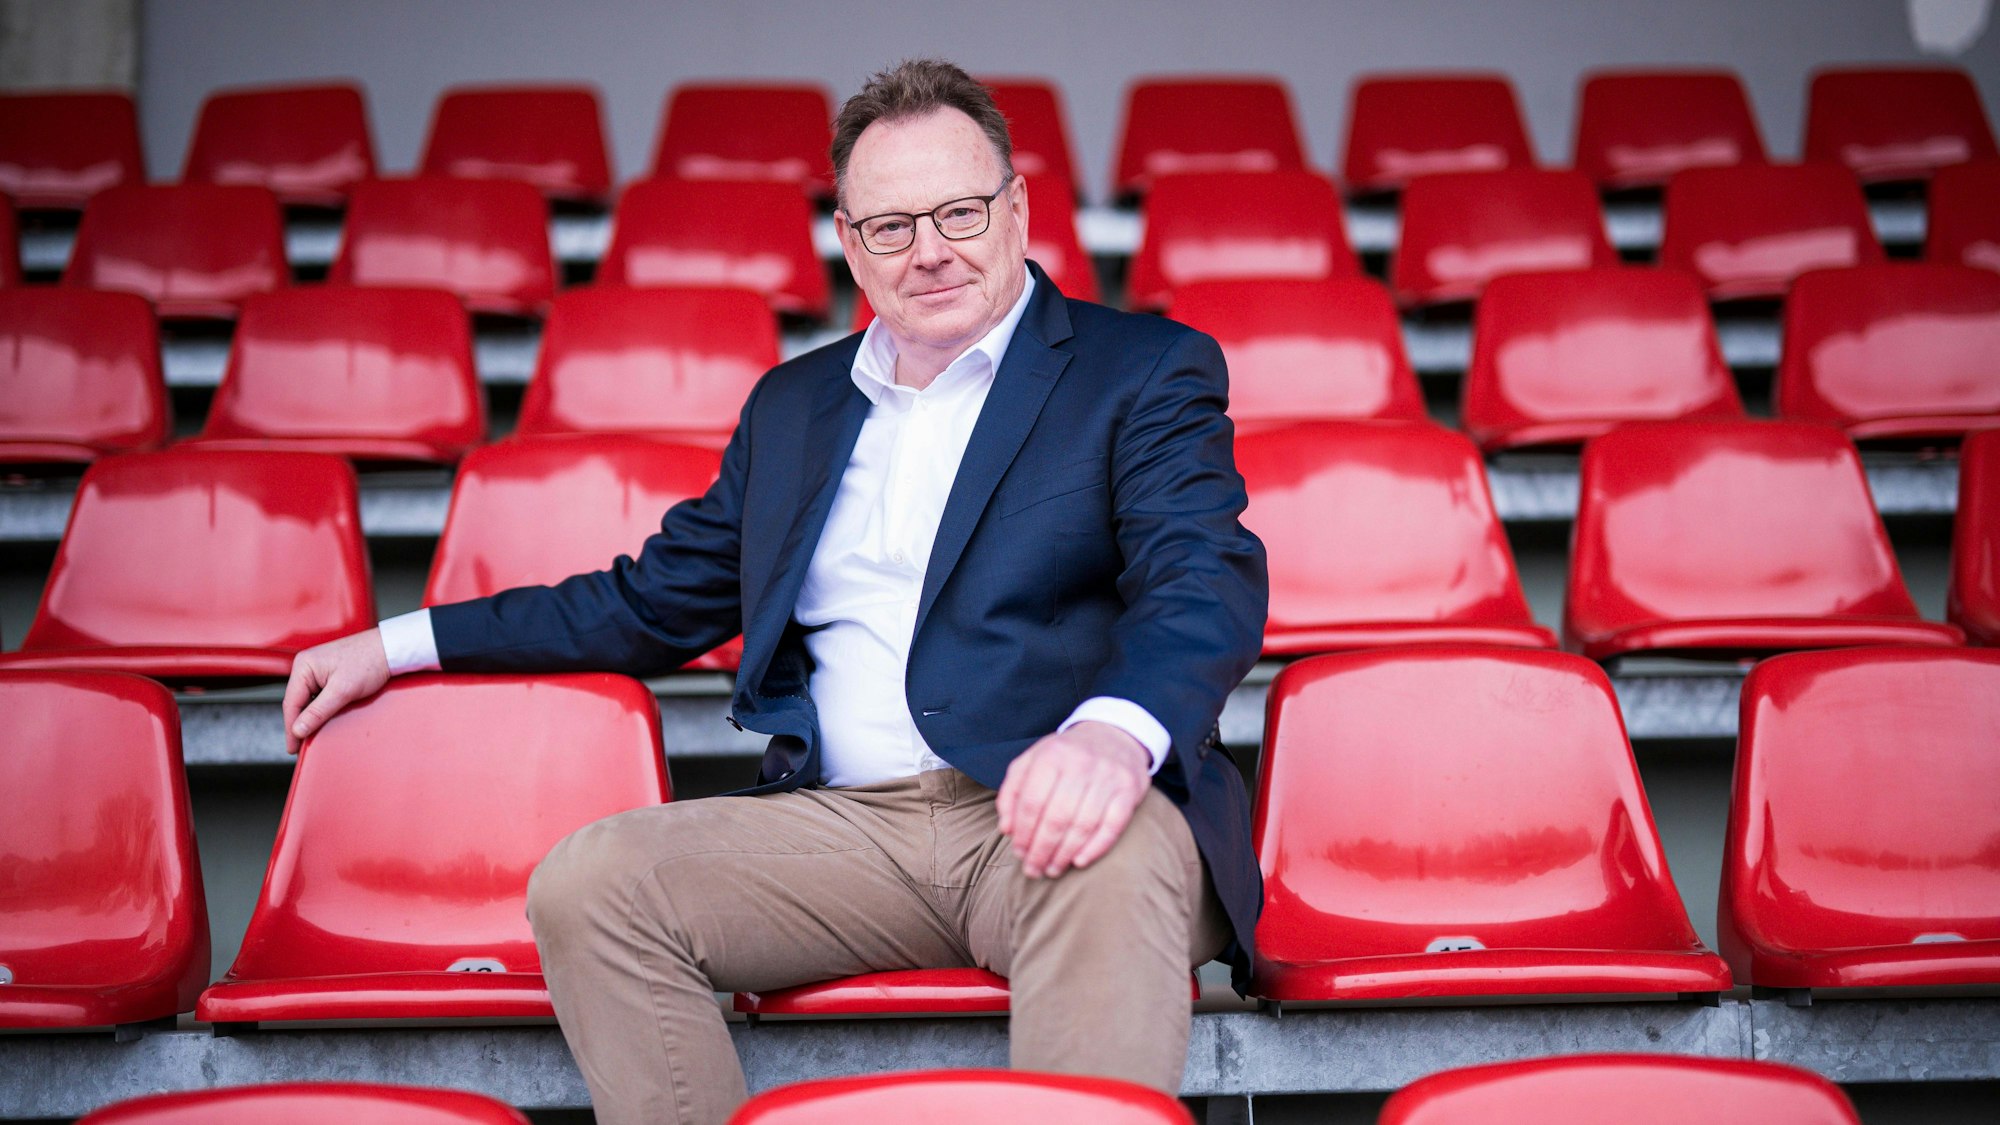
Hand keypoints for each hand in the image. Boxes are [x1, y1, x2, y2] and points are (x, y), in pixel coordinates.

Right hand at [282, 629, 390, 754]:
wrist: (390, 649)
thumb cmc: (369, 661)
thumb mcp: (342, 691)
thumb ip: (318, 712)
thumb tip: (298, 730)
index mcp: (304, 666)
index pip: (291, 703)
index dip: (291, 728)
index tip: (293, 747)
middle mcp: (307, 666)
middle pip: (297, 702)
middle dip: (299, 725)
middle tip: (299, 748)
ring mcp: (317, 670)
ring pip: (308, 701)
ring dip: (309, 718)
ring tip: (309, 738)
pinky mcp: (328, 674)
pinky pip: (318, 696)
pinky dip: (319, 710)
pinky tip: (322, 721)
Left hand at [995, 721, 1150, 878]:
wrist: (1113, 734)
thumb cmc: (1065, 756)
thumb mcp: (1032, 761)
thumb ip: (1012, 792)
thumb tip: (1007, 829)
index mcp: (1051, 755)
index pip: (1032, 803)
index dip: (1023, 833)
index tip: (1019, 853)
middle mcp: (1080, 764)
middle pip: (1056, 818)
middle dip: (1041, 850)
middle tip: (1033, 870)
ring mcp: (1108, 777)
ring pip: (1083, 825)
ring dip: (1065, 854)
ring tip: (1052, 870)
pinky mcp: (1129, 789)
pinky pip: (1113, 825)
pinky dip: (1096, 847)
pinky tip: (1080, 861)